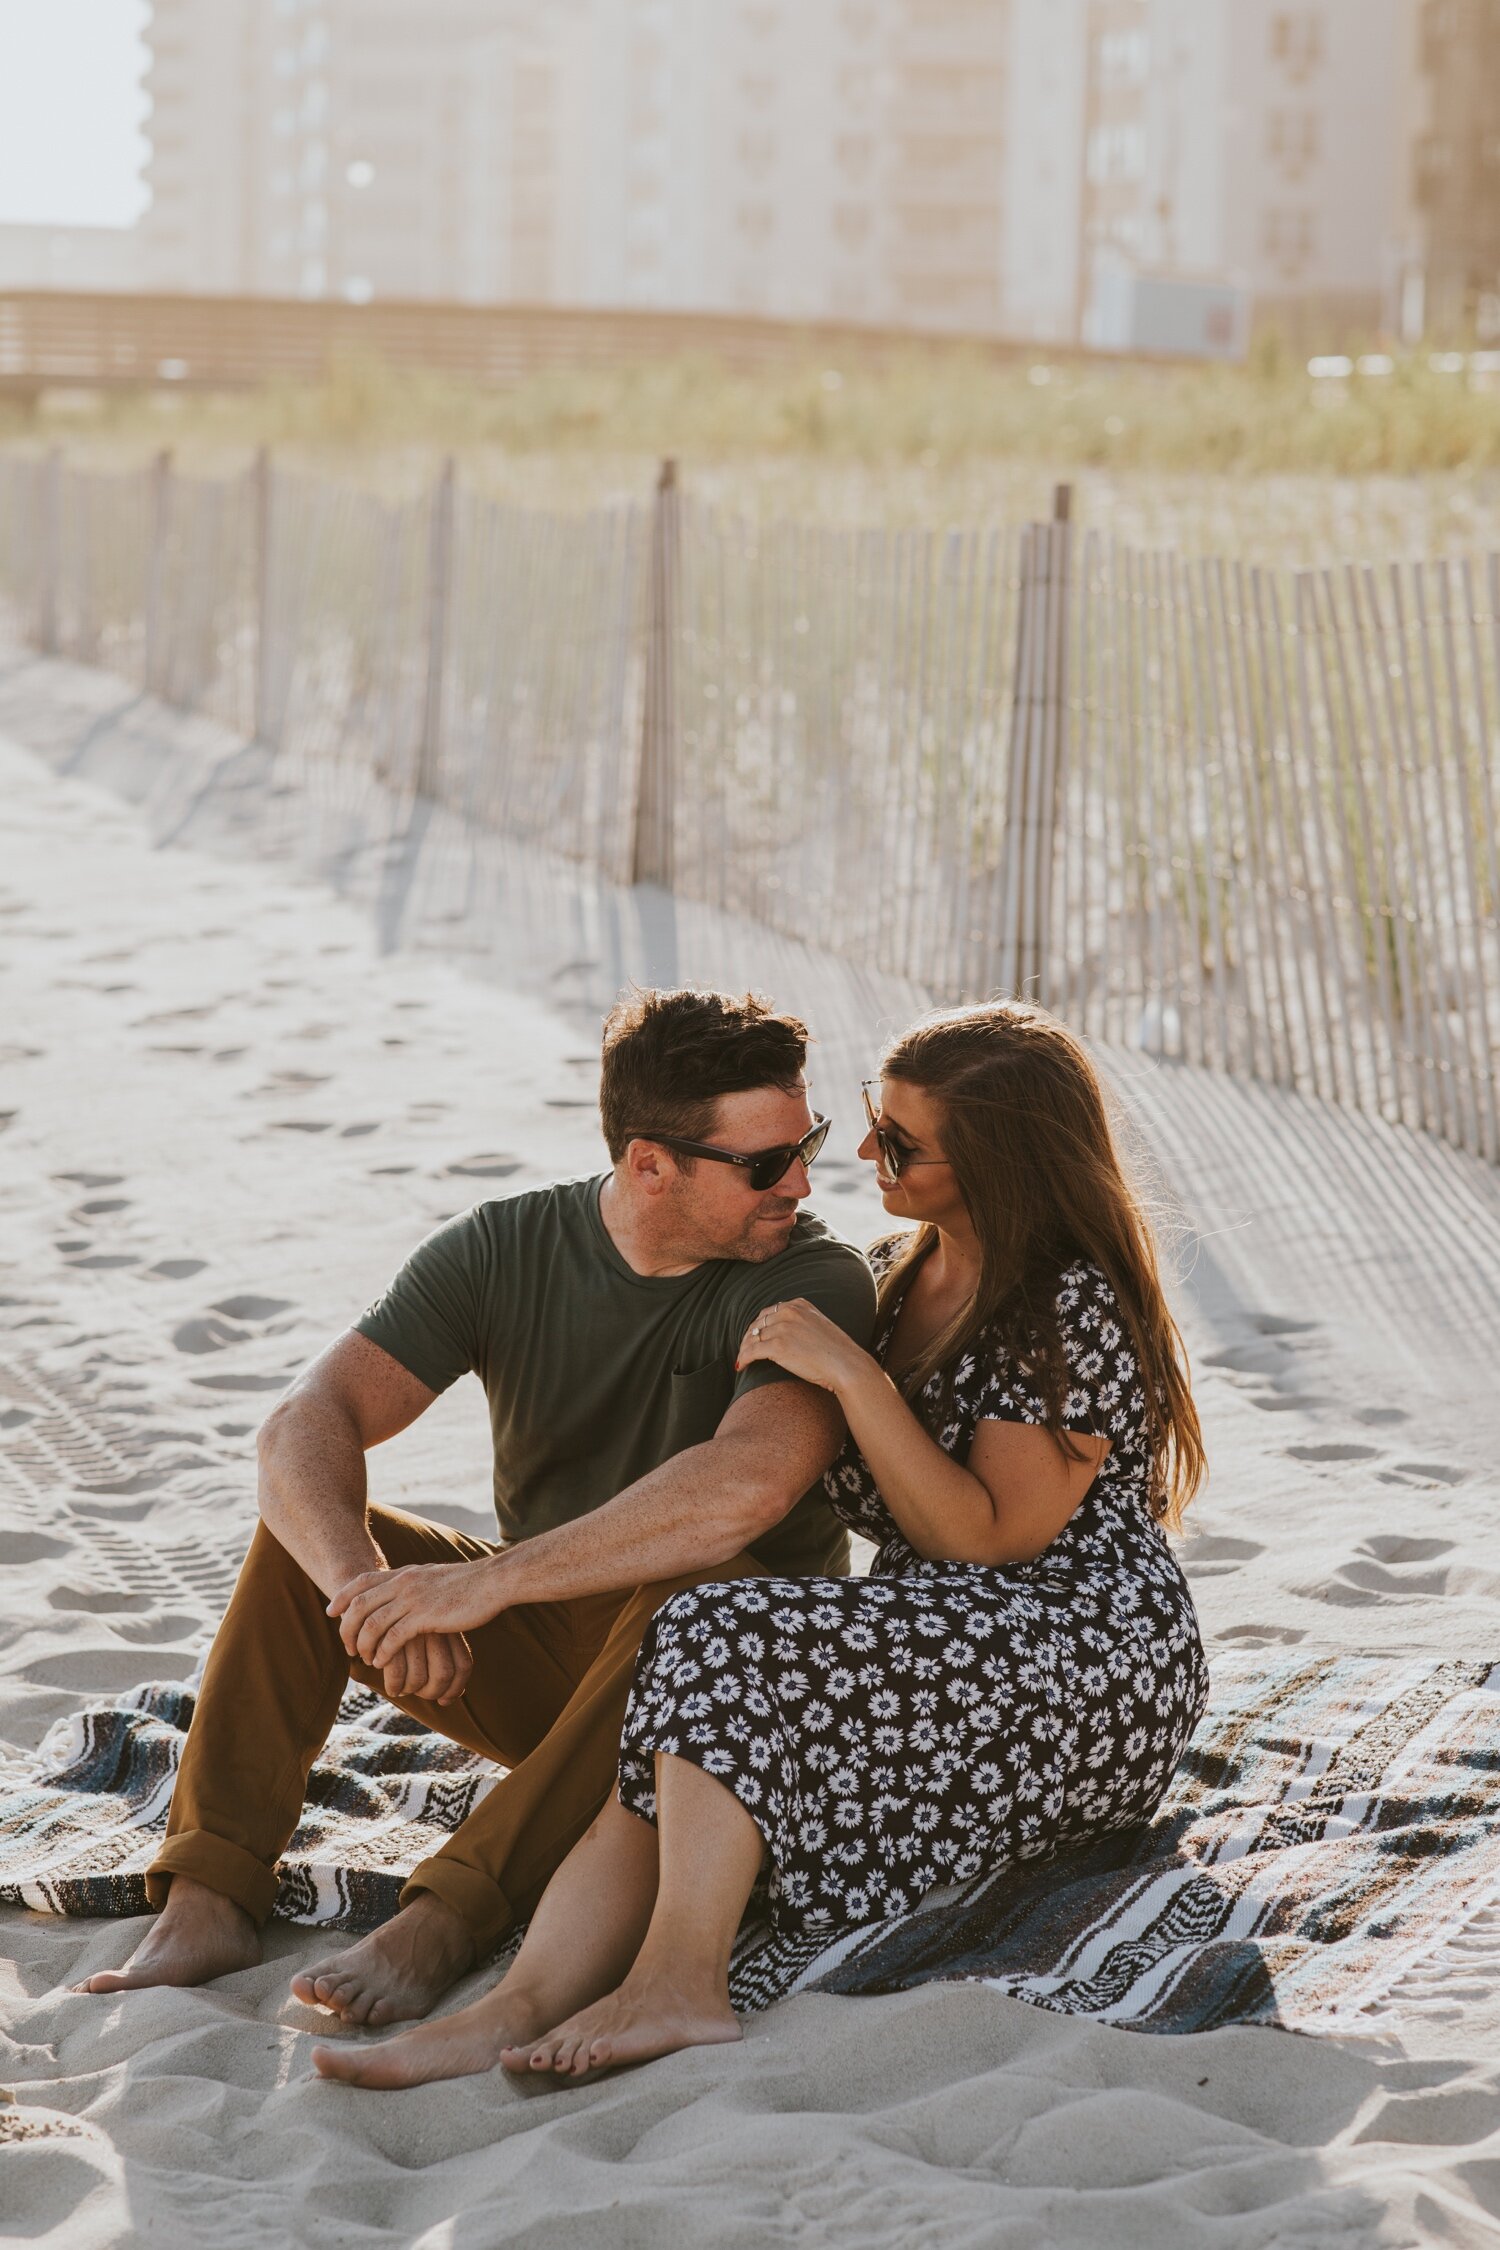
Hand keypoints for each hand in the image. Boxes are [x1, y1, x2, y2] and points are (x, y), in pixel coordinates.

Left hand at [328, 1556, 505, 1673]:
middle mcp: (403, 1582)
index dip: (342, 1596)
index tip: (331, 1611)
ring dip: (364, 1644)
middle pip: (360, 1604)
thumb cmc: (467, 1583)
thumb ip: (415, 1582)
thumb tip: (403, 1589)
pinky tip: (382, 1663)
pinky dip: (383, 1652)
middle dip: (347, 1627)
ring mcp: (413, 1598)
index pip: (362, 1580)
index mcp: (404, 1572)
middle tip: (347, 1646)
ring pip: (373, 1623)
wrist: (491, 1582)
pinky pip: (393, 1637)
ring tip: (364, 1658)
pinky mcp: (425, 1616)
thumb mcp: (433, 1576)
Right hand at [380, 1629, 472, 1707]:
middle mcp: (435, 1629)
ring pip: (419, 1678)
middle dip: (431, 1693)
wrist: (372, 1596)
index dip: (456, 1688)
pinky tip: (391, 1688)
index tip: (444, 1700)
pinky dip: (394, 1686)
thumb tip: (455, 1696)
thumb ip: (444, 1661)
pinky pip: (397, 1674)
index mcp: (449, 1627)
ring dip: (410, 1690)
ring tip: (402, 1689)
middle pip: (444, 1675)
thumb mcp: (430, 1634)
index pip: (463, 1665)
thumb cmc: (404, 1623)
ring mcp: (414, 1632)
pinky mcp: (390, 1637)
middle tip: (419, 1693)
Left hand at [736, 1297, 875, 1401]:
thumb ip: (802, 1324)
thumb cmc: (838, 1352)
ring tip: (742, 1360)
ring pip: (752, 1338)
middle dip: (749, 1337)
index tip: (755, 1337)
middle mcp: (789, 1312)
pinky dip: (743, 1358)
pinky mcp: (778, 1346)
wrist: (847, 1365)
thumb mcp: (820, 1326)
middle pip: (758, 1323)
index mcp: (800, 1305)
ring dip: (744, 1349)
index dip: (758, 1326)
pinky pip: (751, 1351)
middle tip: (744, 1349)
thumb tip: (787, 1335)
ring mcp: (783, 1328)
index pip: (769, 1312)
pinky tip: (740, 1366)